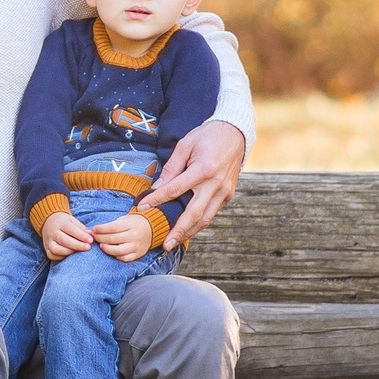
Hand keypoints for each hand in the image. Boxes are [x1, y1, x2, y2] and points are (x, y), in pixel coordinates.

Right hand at [41, 211, 92, 260]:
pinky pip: (52, 255)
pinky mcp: (46, 249)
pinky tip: (70, 255)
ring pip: (56, 249)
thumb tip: (91, 235)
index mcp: (60, 223)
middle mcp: (53, 232)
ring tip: (79, 252)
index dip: (81, 235)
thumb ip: (82, 228)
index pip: (71, 229)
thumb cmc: (64, 223)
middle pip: (64, 240)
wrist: (48, 222)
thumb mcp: (73, 221)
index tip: (91, 240)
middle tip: (88, 247)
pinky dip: (61, 257)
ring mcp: (48, 241)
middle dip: (77, 245)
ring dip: (69, 252)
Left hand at [89, 213, 153, 261]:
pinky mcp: (138, 254)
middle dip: (100, 238)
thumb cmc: (134, 223)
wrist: (152, 229)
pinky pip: (125, 258)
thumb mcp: (125, 219)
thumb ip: (112, 225)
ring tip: (101, 245)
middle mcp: (134, 235)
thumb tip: (96, 231)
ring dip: (106, 249)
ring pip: (118, 251)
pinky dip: (116, 256)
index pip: (112, 227)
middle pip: (113, 239)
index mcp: (130, 224)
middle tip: (94, 237)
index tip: (94, 229)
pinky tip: (110, 252)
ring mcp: (136, 246)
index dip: (101, 229)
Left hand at [138, 119, 246, 249]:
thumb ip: (171, 168)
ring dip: (189, 232)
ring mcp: (224, 192)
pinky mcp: (228, 195)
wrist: (235, 134)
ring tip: (174, 242)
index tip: (142, 208)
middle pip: (194, 214)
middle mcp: (215, 184)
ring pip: (205, 219)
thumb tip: (156, 187)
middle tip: (165, 245)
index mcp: (203, 170)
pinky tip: (187, 228)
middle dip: (178, 232)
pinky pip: (211, 212)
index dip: (157, 200)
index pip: (175, 190)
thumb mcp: (185, 145)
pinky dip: (199, 222)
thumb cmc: (207, 137)